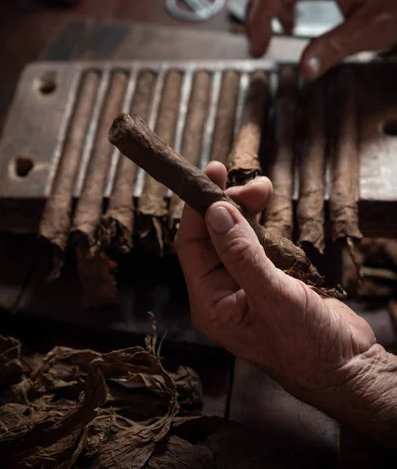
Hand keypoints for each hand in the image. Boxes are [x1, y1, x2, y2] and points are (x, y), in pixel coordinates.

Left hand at [175, 161, 374, 393]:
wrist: (348, 366)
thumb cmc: (308, 348)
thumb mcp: (273, 298)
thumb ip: (242, 254)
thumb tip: (216, 212)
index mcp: (211, 303)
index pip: (191, 245)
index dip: (199, 208)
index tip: (213, 174)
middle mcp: (222, 292)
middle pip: (212, 235)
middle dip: (228, 205)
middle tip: (252, 185)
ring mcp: (246, 283)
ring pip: (236, 235)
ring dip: (247, 210)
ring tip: (263, 188)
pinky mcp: (270, 277)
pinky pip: (257, 242)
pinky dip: (262, 223)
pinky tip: (270, 211)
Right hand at [246, 0, 396, 79]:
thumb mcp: (370, 31)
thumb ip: (333, 49)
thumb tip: (304, 70)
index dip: (257, 20)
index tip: (258, 49)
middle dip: (255, 15)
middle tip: (259, 46)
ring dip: (266, 8)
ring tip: (273, 36)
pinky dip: (281, 2)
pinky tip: (291, 22)